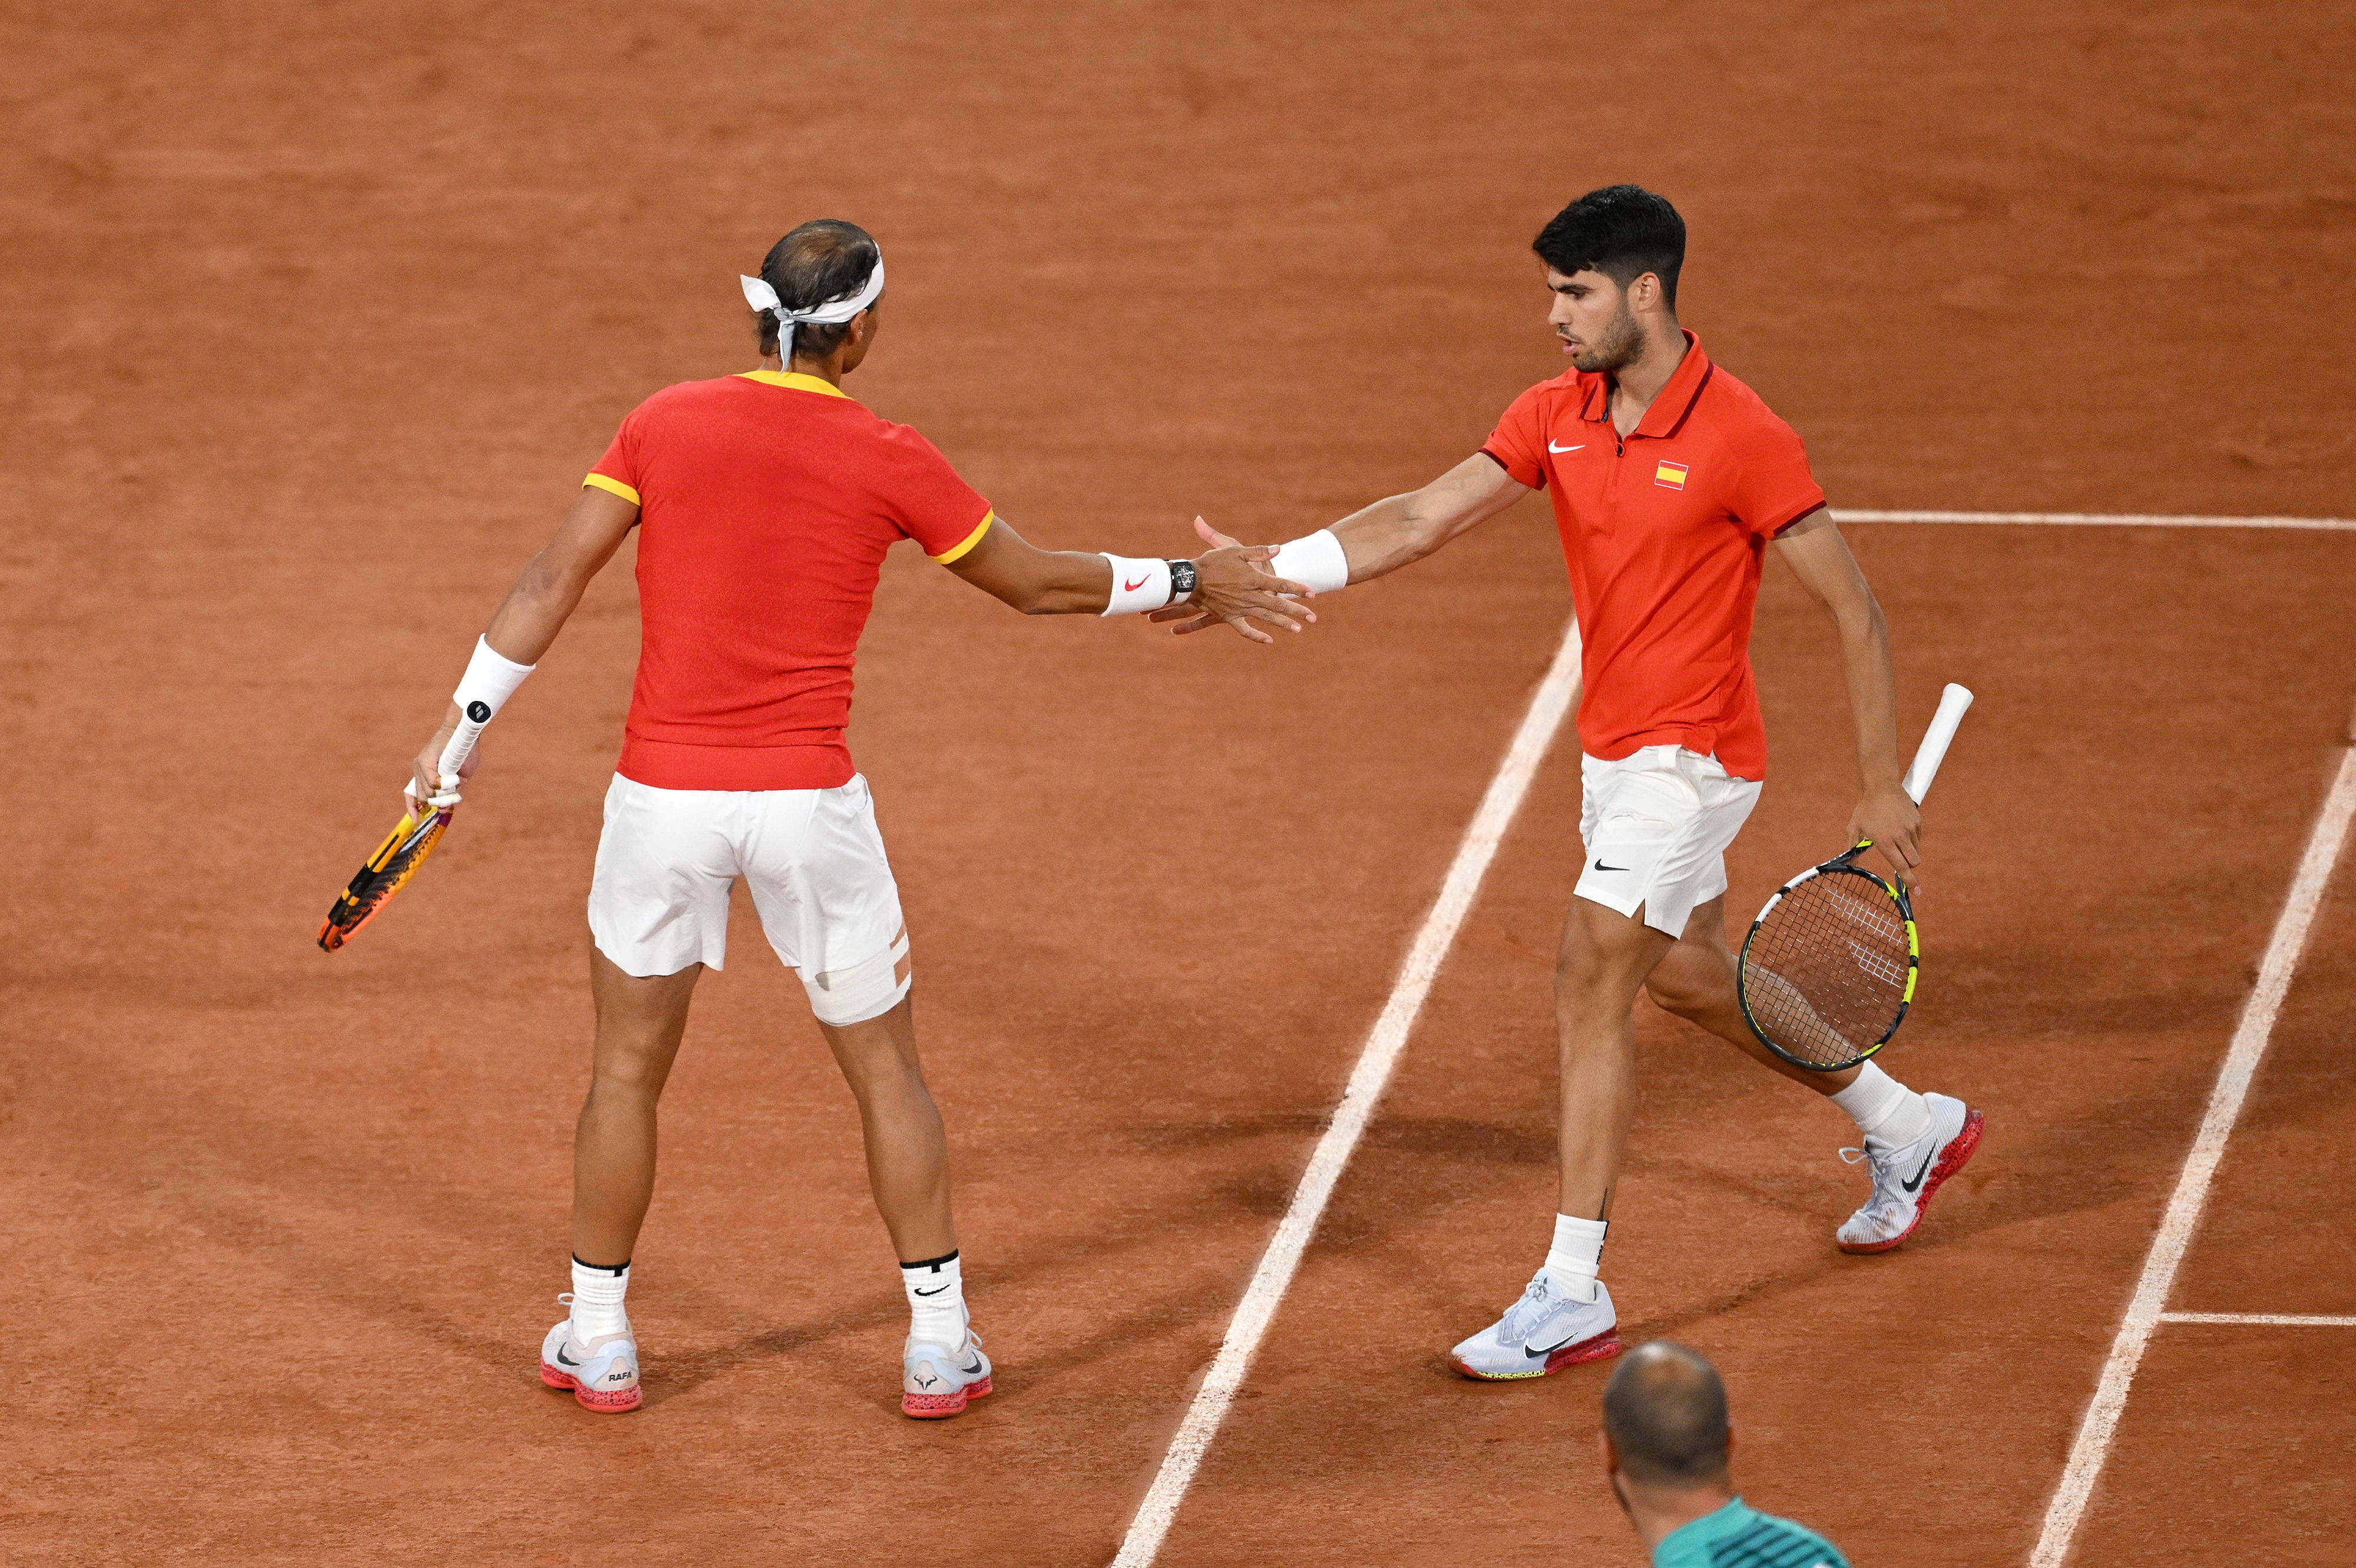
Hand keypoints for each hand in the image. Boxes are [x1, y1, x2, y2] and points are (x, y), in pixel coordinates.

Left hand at [406, 704, 478, 816]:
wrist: (464, 730)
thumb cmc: (464, 753)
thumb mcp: (459, 778)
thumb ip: (450, 792)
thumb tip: (442, 810)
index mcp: (425, 774)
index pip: (413, 794)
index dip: (412, 807)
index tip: (416, 820)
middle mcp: (419, 770)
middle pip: (423, 797)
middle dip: (439, 802)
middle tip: (454, 796)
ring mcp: (420, 765)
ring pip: (427, 791)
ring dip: (443, 793)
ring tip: (457, 782)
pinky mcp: (425, 760)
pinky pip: (432, 781)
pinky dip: (443, 784)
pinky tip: (453, 779)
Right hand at [1147, 517, 1316, 643]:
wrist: (1190, 580)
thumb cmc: (1212, 562)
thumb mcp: (1235, 550)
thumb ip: (1258, 551)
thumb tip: (1278, 549)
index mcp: (1253, 578)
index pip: (1281, 584)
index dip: (1297, 588)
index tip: (1312, 594)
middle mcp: (1249, 596)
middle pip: (1278, 604)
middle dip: (1297, 611)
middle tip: (1313, 618)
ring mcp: (1240, 608)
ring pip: (1266, 618)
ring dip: (1283, 624)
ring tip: (1298, 630)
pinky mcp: (1230, 617)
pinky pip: (1245, 630)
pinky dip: (1257, 636)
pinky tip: (1269, 640)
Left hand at [1846, 781, 1921, 889]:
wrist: (1881, 786)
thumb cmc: (1865, 809)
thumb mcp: (1854, 828)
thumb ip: (1851, 849)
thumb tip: (1847, 866)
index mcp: (1885, 841)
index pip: (1900, 866)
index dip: (1909, 881)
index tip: (1916, 891)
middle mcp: (1900, 836)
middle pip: (1913, 862)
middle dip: (1909, 867)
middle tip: (1901, 863)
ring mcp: (1911, 828)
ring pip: (1916, 851)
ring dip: (1909, 852)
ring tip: (1895, 839)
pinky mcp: (1917, 821)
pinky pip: (1918, 838)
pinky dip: (1912, 840)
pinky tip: (1899, 829)